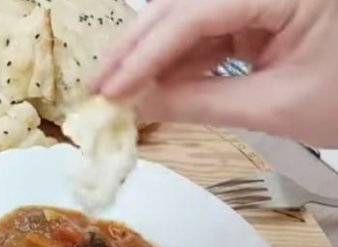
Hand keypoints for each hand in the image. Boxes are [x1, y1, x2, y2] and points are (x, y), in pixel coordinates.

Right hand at [91, 0, 337, 147]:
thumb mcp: (275, 106)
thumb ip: (201, 103)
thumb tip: (138, 105)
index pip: (198, 12)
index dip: (148, 52)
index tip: (112, 89)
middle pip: (184, 3)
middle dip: (139, 47)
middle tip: (100, 86)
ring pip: (187, 14)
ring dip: (153, 54)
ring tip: (120, 91)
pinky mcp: (258, 8)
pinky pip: (206, 28)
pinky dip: (179, 59)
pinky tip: (155, 84)